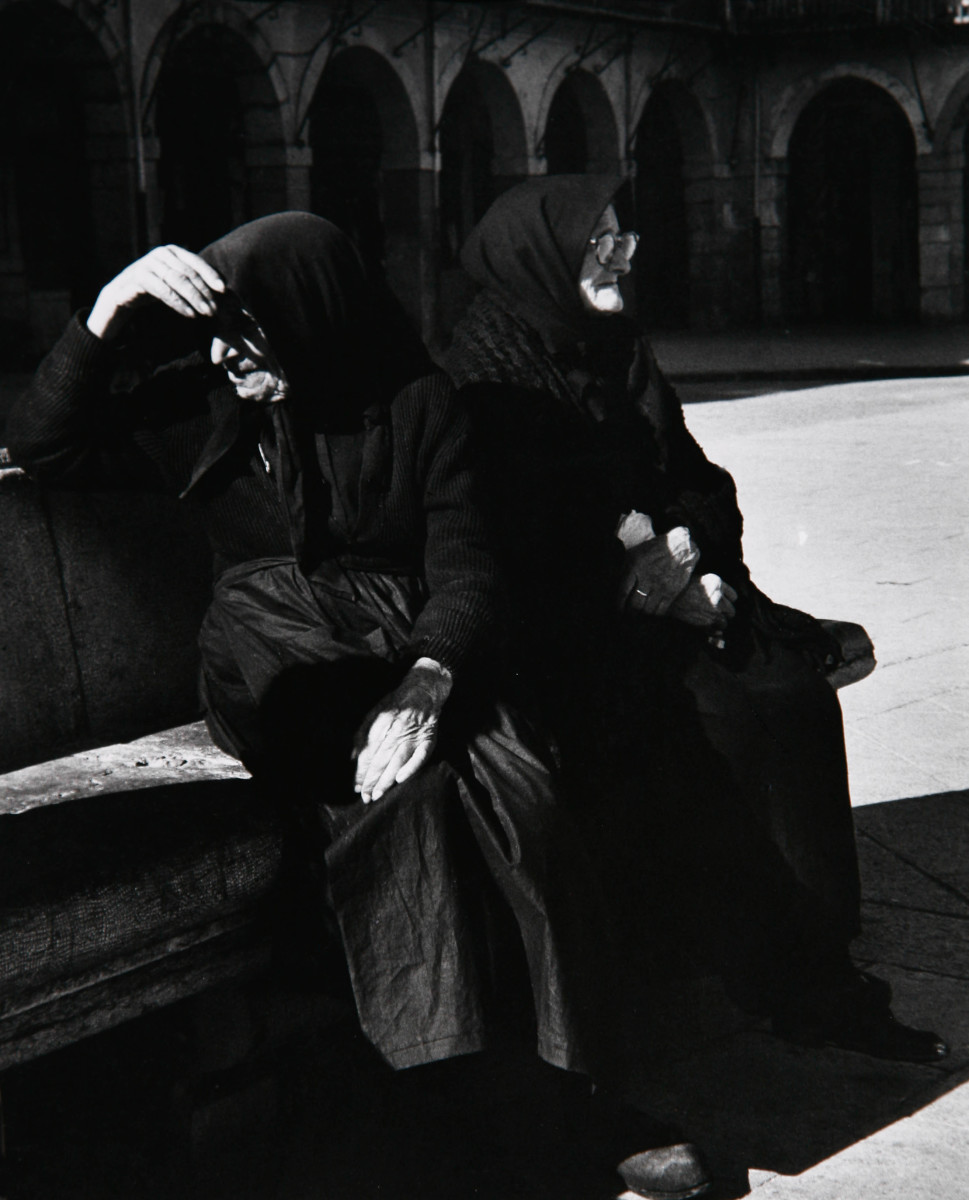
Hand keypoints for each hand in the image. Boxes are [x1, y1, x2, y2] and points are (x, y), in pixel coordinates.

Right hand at [86, 245, 225, 340]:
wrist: (121, 296)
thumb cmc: (154, 290)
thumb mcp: (175, 283)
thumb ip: (193, 282)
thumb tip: (223, 289)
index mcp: (172, 251)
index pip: (196, 262)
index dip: (210, 275)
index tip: (223, 290)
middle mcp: (160, 254)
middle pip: (188, 273)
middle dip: (204, 292)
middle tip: (216, 310)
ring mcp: (148, 263)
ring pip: (177, 281)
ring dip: (194, 299)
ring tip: (207, 314)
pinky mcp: (138, 277)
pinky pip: (163, 290)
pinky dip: (178, 303)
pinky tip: (190, 314)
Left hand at [352, 658, 452, 802]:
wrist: (423, 691)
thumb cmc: (396, 704)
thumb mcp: (374, 713)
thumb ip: (363, 734)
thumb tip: (354, 757)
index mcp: (381, 723)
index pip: (369, 752)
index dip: (362, 771)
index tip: (357, 786)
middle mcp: (395, 730)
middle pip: (380, 759)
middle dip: (371, 780)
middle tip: (365, 796)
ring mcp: (413, 736)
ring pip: (397, 761)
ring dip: (386, 779)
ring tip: (377, 794)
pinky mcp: (428, 740)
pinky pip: (419, 757)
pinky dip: (410, 768)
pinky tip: (400, 780)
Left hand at [620, 525, 699, 615]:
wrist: (681, 547)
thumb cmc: (655, 550)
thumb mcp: (635, 554)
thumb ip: (624, 569)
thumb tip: (615, 585)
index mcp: (635, 567)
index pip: (623, 592)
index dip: (619, 605)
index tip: (618, 611)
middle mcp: (647, 578)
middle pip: (635, 605)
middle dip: (629, 614)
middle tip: (628, 617)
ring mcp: (661, 586)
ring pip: (647, 610)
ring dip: (641, 616)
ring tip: (638, 617)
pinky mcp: (672, 592)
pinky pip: (661, 610)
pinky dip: (654, 615)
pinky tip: (651, 614)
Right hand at [669, 573, 737, 628]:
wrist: (666, 598)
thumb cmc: (682, 590)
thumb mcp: (700, 583)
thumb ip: (716, 593)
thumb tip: (726, 613)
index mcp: (717, 583)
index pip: (734, 597)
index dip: (726, 601)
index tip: (716, 603)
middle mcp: (718, 595)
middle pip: (731, 611)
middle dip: (723, 614)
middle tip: (710, 614)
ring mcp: (714, 609)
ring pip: (725, 623)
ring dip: (717, 623)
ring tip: (704, 620)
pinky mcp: (707, 621)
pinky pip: (716, 631)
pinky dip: (711, 631)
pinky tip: (701, 624)